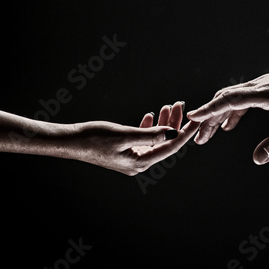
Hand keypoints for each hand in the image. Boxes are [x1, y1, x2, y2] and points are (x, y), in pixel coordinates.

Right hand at [72, 101, 199, 174]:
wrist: (71, 142)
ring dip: (163, 124)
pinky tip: (151, 116)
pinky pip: (143, 140)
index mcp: (141, 162)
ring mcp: (132, 158)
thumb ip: (151, 135)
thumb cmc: (94, 138)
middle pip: (165, 143)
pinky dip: (149, 128)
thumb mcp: (125, 135)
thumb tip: (173, 134)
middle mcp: (139, 163)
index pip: (171, 147)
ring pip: (155, 140)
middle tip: (181, 105)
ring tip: (168, 107)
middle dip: (175, 124)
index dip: (185, 132)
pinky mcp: (125, 151)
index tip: (197, 120)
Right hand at [187, 66, 268, 164]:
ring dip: (220, 115)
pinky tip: (232, 124)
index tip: (191, 119)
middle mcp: (263, 84)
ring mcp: (267, 83)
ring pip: (234, 97)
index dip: (209, 111)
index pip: (230, 100)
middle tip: (198, 138)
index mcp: (268, 93)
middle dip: (209, 118)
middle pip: (227, 98)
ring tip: (210, 134)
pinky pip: (245, 97)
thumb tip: (257, 159)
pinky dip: (233, 111)